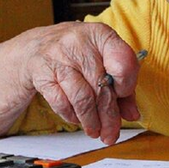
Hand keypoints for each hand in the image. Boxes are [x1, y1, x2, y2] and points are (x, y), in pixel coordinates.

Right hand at [23, 21, 141, 143]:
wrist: (36, 46)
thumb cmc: (76, 53)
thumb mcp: (101, 60)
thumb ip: (121, 85)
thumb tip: (132, 114)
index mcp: (101, 35)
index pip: (123, 62)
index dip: (126, 86)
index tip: (123, 98)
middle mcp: (79, 42)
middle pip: (101, 86)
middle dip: (109, 116)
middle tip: (111, 132)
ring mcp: (58, 56)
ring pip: (82, 98)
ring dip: (91, 121)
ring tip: (95, 130)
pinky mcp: (41, 72)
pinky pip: (61, 102)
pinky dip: (71, 115)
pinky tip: (77, 118)